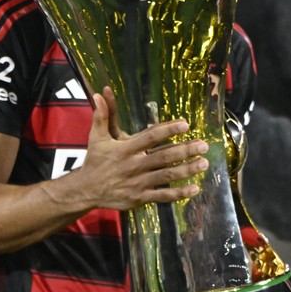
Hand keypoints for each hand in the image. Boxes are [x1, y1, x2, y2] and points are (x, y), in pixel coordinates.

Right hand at [66, 87, 207, 210]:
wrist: (86, 190)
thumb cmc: (95, 161)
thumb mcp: (96, 137)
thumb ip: (102, 115)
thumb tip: (100, 93)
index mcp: (125, 149)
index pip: (150, 137)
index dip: (168, 130)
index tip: (185, 125)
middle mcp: (134, 165)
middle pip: (164, 156)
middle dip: (185, 150)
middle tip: (204, 145)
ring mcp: (138, 183)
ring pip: (167, 175)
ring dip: (187, 169)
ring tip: (204, 163)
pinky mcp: (140, 198)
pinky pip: (163, 195)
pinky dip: (179, 193)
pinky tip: (194, 188)